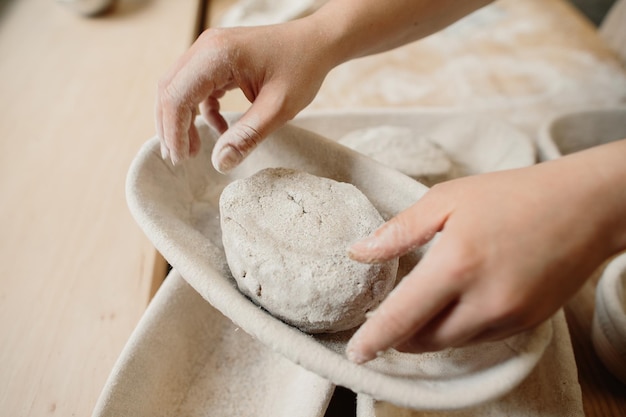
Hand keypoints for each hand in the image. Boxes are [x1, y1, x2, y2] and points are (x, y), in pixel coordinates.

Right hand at [155, 22, 333, 170]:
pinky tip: (219, 129)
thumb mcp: (279, 108)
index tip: (181, 160)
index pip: (177, 96)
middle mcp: (207, 47)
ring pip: (178, 87)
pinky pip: (195, 86)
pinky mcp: (217, 58)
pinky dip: (200, 110)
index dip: (174, 131)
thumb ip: (247, 136)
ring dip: (182, 120)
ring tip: (194, 150)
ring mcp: (210, 50)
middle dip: (171, 127)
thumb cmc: (302, 68)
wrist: (318, 42)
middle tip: (180, 159)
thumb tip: (220, 163)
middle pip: (170, 90)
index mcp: (217, 55)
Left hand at [345, 148, 625, 363]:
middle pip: (424, 340)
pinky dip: (459, 328)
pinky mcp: (527, 323)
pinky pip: (480, 337)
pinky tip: (458, 302)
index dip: (373, 339)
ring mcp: (508, 316)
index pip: (401, 317)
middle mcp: (483, 301)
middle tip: (387, 318)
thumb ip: (399, 230)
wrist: (584, 206)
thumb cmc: (512, 195)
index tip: (355, 352)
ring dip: (428, 333)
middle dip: (399, 336)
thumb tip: (359, 252)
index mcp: (455, 265)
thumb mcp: (447, 199)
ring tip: (421, 307)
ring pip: (451, 342)